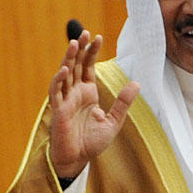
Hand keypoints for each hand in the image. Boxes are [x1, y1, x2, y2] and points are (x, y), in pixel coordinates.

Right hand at [48, 30, 139, 177]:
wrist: (77, 160)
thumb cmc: (91, 142)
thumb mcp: (113, 121)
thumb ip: (123, 103)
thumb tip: (136, 83)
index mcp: (87, 93)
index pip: (88, 67)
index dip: (91, 52)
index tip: (98, 37)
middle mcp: (75, 93)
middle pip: (76, 65)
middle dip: (79, 49)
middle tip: (84, 32)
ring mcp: (65, 100)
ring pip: (65, 74)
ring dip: (68, 58)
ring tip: (74, 43)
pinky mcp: (58, 110)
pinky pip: (56, 92)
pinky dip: (59, 80)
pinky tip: (64, 70)